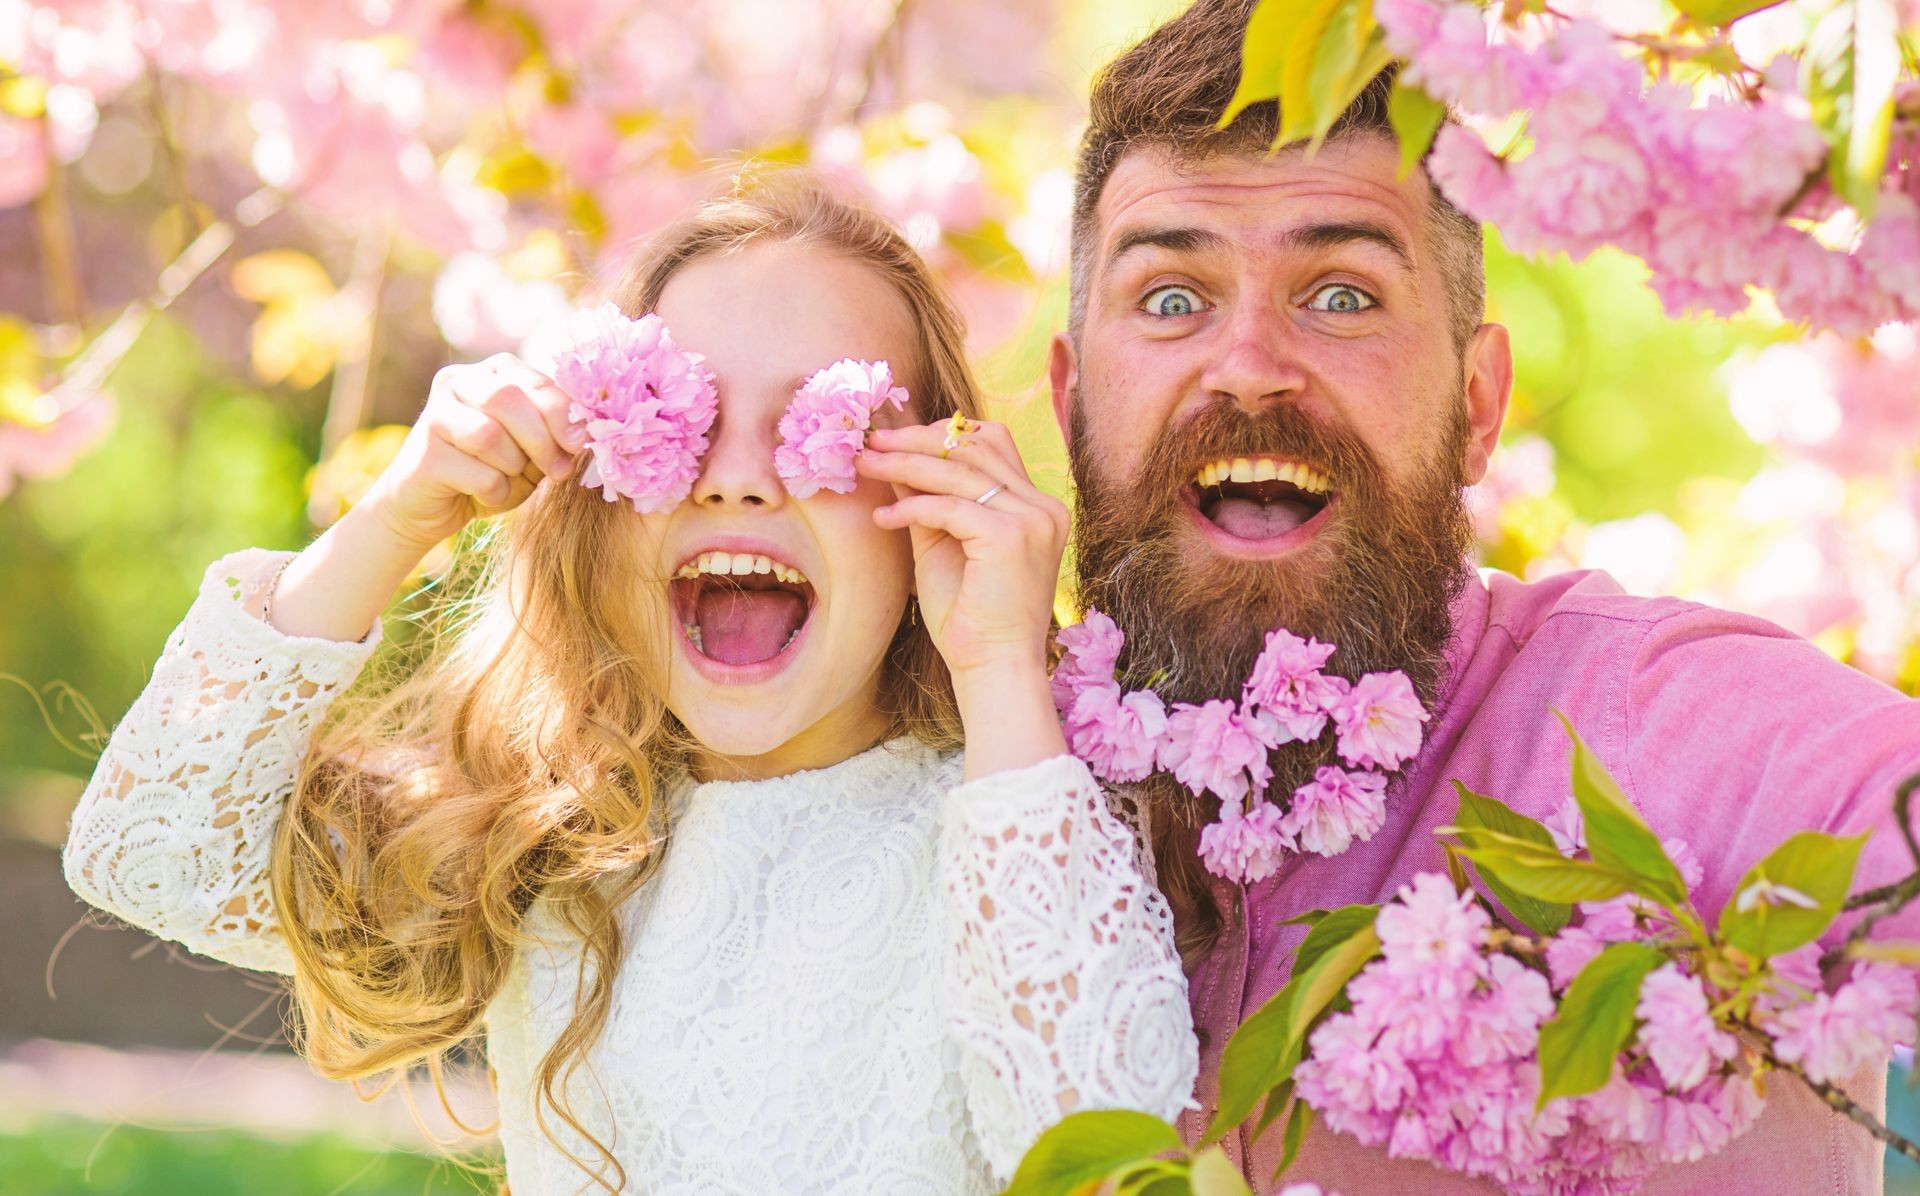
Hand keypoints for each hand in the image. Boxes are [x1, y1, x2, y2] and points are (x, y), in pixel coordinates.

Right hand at [358, 353, 584, 552]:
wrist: (433, 507)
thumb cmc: (490, 472)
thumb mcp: (531, 450)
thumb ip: (554, 435)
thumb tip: (586, 434)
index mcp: (492, 372)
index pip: (535, 382)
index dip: (562, 414)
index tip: (581, 444)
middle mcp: (457, 381)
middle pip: (508, 399)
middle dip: (541, 439)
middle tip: (557, 471)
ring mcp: (434, 414)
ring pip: (490, 436)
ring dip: (513, 468)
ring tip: (510, 480)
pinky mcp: (424, 454)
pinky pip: (478, 474)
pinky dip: (495, 492)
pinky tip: (485, 494)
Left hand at [858, 418, 1067, 682]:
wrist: (993, 667)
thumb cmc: (969, 617)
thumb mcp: (943, 544)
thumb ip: (926, 500)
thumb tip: (894, 459)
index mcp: (1037, 506)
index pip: (993, 443)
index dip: (943, 433)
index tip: (895, 439)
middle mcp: (1042, 507)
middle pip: (975, 447)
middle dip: (916, 440)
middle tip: (870, 442)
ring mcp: (1032, 520)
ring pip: (958, 471)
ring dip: (904, 464)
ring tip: (865, 465)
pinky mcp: (1010, 537)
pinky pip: (948, 507)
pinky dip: (910, 508)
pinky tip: (882, 519)